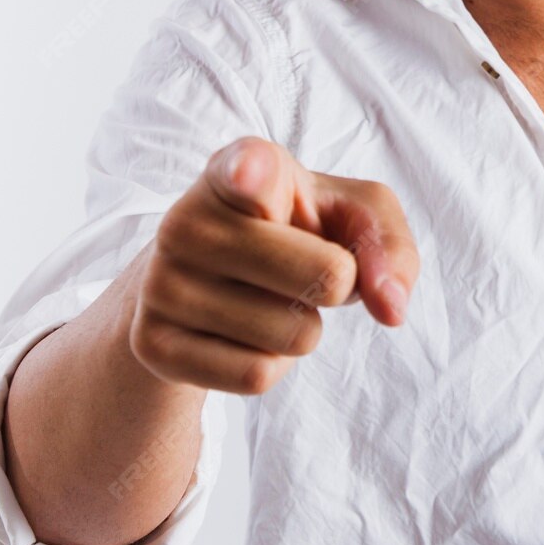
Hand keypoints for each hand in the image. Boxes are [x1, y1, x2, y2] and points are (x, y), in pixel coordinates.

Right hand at [129, 135, 418, 395]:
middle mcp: (186, 219)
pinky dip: (273, 362)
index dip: (254, 175)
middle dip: (338, 284)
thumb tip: (391, 307)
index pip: (249, 171)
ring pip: (296, 335)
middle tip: (302, 268)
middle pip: (327, 276)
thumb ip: (388, 243)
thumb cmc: (295, 234)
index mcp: (238, 169)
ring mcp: (162, 283)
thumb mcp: (351, 216)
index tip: (251, 176)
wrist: (204, 281)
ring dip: (304, 327)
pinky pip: (258, 375)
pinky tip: (243, 332)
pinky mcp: (152, 344)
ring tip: (267, 297)